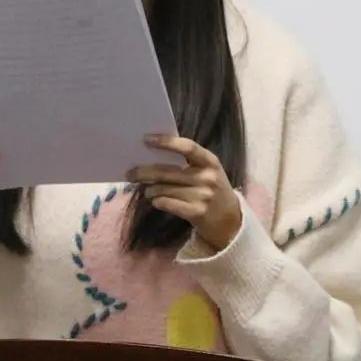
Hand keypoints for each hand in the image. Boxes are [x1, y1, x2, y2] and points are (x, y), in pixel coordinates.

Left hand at [127, 134, 242, 250]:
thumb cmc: (213, 191)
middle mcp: (208, 177)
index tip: (146, 139)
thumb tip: (153, 156)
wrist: (231, 221)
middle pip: (167, 171)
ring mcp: (203, 195)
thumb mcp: (208, 172)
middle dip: (144, 172)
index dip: (166, 142)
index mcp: (211, 161)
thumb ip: (188, 163)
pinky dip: (158, 202)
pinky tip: (157, 201)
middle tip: (130, 173)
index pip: (187, 147)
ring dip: (150, 190)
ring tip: (148, 191)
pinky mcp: (197, 212)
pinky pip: (167, 203)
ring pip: (164, 189)